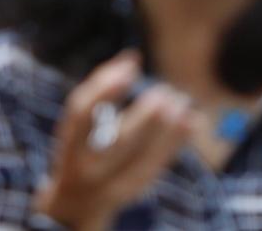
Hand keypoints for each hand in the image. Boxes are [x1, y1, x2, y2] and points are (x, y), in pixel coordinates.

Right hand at [31, 51, 192, 230]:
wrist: (73, 205)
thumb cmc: (78, 150)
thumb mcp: (77, 125)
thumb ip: (100, 90)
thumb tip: (132, 56)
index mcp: (69, 145)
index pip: (81, 115)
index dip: (105, 88)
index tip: (131, 66)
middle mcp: (86, 167)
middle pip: (118, 142)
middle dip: (144, 117)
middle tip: (165, 93)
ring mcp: (109, 185)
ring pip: (142, 158)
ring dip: (167, 130)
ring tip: (182, 104)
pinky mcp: (131, 191)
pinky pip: (156, 167)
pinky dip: (175, 143)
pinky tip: (192, 122)